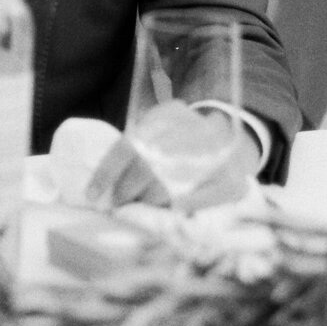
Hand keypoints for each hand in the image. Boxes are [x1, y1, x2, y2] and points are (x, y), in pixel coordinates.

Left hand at [85, 126, 259, 211]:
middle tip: (119, 205)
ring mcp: (218, 156)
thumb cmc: (182, 145)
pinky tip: (171, 210)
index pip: (129, 144)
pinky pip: (201, 200)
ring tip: (141, 208)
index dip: (106, 173)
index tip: (92, 195)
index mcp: (170, 115)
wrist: (233, 144)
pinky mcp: (234, 182)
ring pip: (170, 184)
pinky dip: (183, 206)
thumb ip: (137, 151)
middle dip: (127, 190)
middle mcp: (196, 130)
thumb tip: (100, 187)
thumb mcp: (161, 133)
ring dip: (149, 201)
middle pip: (147, 165)